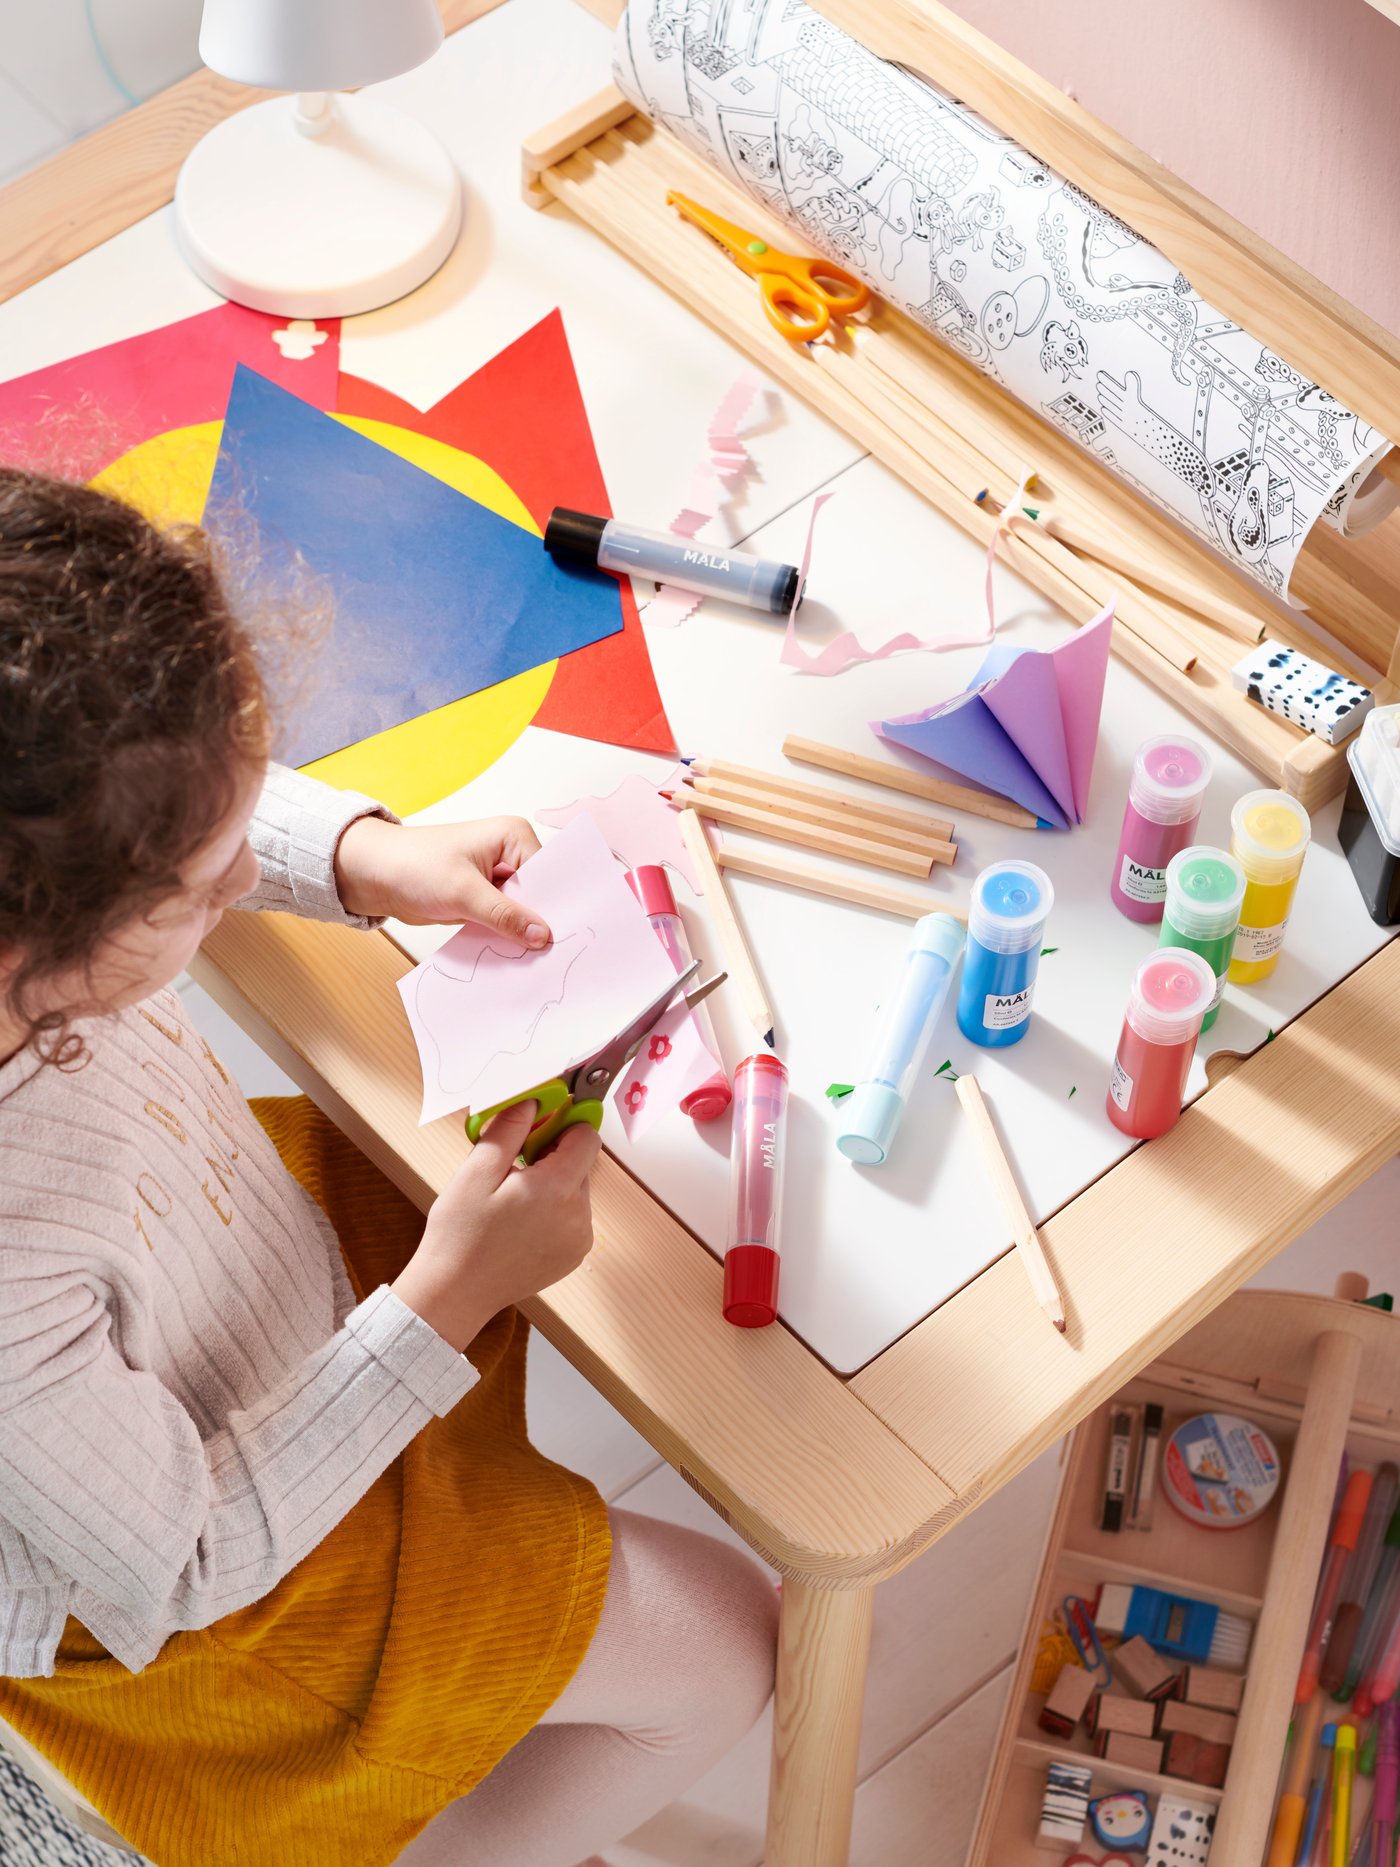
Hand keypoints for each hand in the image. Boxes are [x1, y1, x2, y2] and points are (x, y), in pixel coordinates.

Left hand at [334, 814, 549, 948]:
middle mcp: (509, 854)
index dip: (556, 905)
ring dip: (521, 933)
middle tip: (552, 953)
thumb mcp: (463, 892)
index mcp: (512, 836)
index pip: (549, 874)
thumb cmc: (411, 865)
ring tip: (535, 959)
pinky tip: (513, 955)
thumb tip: (542, 934)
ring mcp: (496, 877)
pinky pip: (503, 921)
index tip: (566, 935)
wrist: (372, 875)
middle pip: (539, 894)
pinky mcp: (482, 898)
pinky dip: (505, 937)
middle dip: (539, 922)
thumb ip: (505, 915)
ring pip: (522, 911)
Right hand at [391, 1100, 599, 1351]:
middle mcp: (578, 1216)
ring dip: (553, 1185)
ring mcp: (579, 1240)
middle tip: (514, 1166)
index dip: (564, 1125)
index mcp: (556, 1190)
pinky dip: (554, 1211)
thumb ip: (509, 1130)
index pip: (587, 1138)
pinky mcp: (573, 1257)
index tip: (538, 1128)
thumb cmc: (460, 1235)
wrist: (455, 1294)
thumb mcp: (476, 1172)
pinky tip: (520, 1222)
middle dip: (553, 1157)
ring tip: (512, 1199)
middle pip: (581, 1165)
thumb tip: (533, 1099)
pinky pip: (573, 1218)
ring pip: (576, 1191)